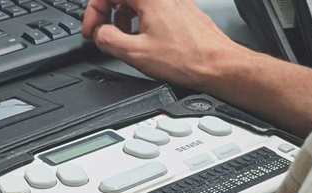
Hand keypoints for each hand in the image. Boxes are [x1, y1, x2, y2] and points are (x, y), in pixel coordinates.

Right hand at [82, 0, 249, 87]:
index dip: (94, 11)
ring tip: (124, 39)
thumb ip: (107, 39)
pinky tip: (143, 40)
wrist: (218, 66)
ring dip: (123, 18)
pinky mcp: (181, 11)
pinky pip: (153, 8)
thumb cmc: (188, 59)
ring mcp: (174, 1)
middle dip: (107, 14)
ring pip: (137, 2)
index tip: (92, 29)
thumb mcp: (135, 53)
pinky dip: (140, 20)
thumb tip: (99, 33)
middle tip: (102, 33)